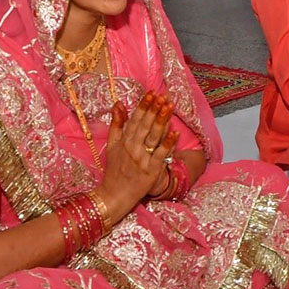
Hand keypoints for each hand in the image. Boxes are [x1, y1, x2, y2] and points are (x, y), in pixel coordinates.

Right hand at [97, 93, 176, 221]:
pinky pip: (161, 154)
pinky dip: (168, 143)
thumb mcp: (111, 146)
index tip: (151, 94)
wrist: (115, 194)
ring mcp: (142, 159)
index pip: (135, 120)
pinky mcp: (151, 170)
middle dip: (154, 110)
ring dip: (162, 121)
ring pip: (153, 136)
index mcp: (123, 141)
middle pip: (145, 125)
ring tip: (169, 107)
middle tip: (162, 96)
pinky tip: (176, 132)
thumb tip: (118, 104)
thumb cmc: (115, 170)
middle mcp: (132, 148)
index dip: (144, 106)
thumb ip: (116, 124)